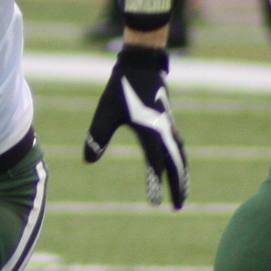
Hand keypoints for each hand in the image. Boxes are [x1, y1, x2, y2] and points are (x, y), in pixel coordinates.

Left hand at [83, 43, 187, 207]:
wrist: (140, 63)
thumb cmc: (121, 88)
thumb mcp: (105, 113)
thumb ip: (97, 136)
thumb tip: (88, 160)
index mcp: (151, 133)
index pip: (156, 166)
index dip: (156, 186)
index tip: (156, 204)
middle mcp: (163, 132)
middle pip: (176, 165)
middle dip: (178, 186)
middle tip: (179, 207)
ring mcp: (168, 126)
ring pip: (180, 155)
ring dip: (182, 173)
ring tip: (182, 190)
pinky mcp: (167, 120)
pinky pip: (178, 145)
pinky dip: (180, 159)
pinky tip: (176, 162)